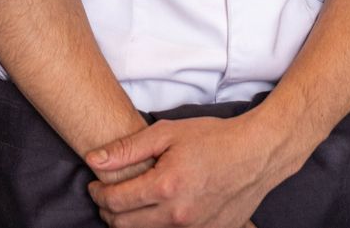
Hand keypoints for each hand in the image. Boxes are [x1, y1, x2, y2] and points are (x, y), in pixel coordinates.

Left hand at [85, 115, 287, 227]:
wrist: (256, 154)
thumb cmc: (213, 138)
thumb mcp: (167, 132)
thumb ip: (127, 149)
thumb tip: (93, 160)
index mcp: (165, 186)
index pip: (115, 201)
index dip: (97, 194)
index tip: (94, 185)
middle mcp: (178, 215)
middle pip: (124, 225)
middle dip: (107, 211)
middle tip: (106, 195)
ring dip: (128, 223)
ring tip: (129, 203)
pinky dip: (155, 227)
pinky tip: (155, 210)